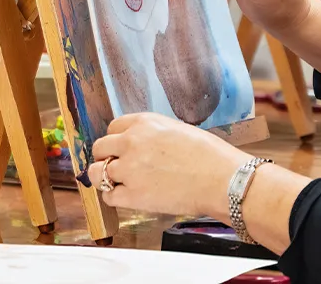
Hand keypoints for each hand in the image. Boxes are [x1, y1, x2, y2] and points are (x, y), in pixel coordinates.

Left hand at [85, 113, 255, 218]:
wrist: (222, 180)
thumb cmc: (210, 156)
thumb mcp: (179, 130)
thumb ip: (154, 135)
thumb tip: (144, 145)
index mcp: (144, 123)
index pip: (113, 127)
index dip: (116, 140)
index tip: (120, 149)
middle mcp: (131, 142)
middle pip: (100, 147)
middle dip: (106, 157)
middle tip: (115, 167)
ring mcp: (129, 169)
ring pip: (97, 172)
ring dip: (104, 177)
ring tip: (116, 183)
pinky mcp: (133, 195)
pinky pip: (108, 196)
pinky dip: (114, 197)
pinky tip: (125, 197)